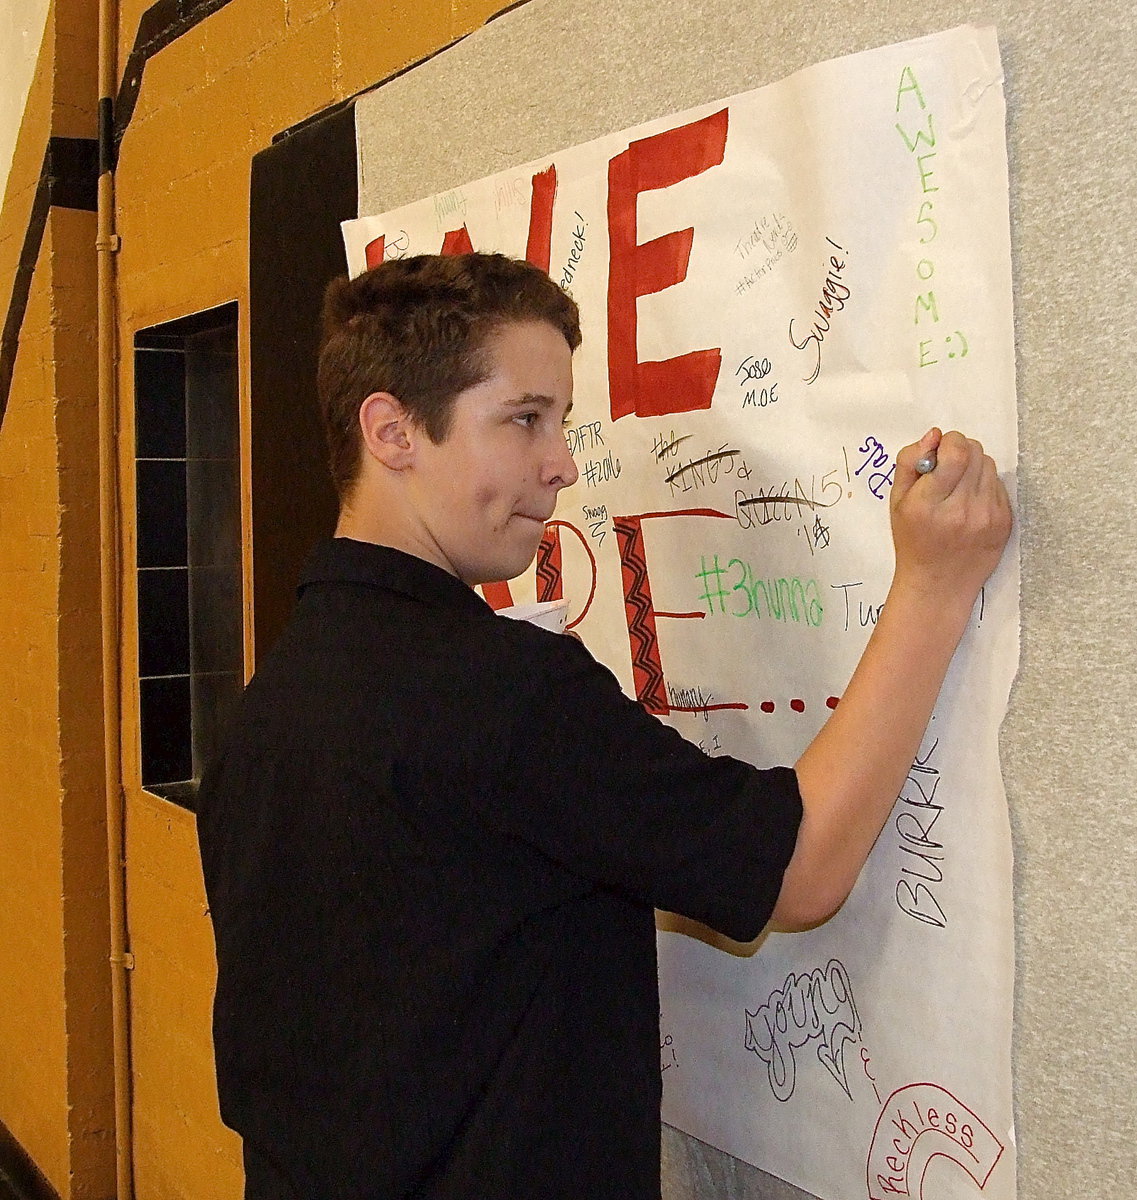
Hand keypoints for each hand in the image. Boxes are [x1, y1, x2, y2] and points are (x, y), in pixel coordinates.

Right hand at [890, 428, 1012, 605]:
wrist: (938, 586)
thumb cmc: (912, 542)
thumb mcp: (896, 502)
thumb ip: (908, 462)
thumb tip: (934, 436)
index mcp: (929, 504)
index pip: (956, 453)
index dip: (949, 443)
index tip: (939, 452)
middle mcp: (961, 510)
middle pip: (975, 453)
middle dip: (960, 451)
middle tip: (947, 470)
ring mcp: (987, 517)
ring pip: (989, 465)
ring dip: (973, 468)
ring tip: (958, 489)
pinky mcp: (1005, 523)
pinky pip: (999, 485)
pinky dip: (984, 487)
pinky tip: (970, 505)